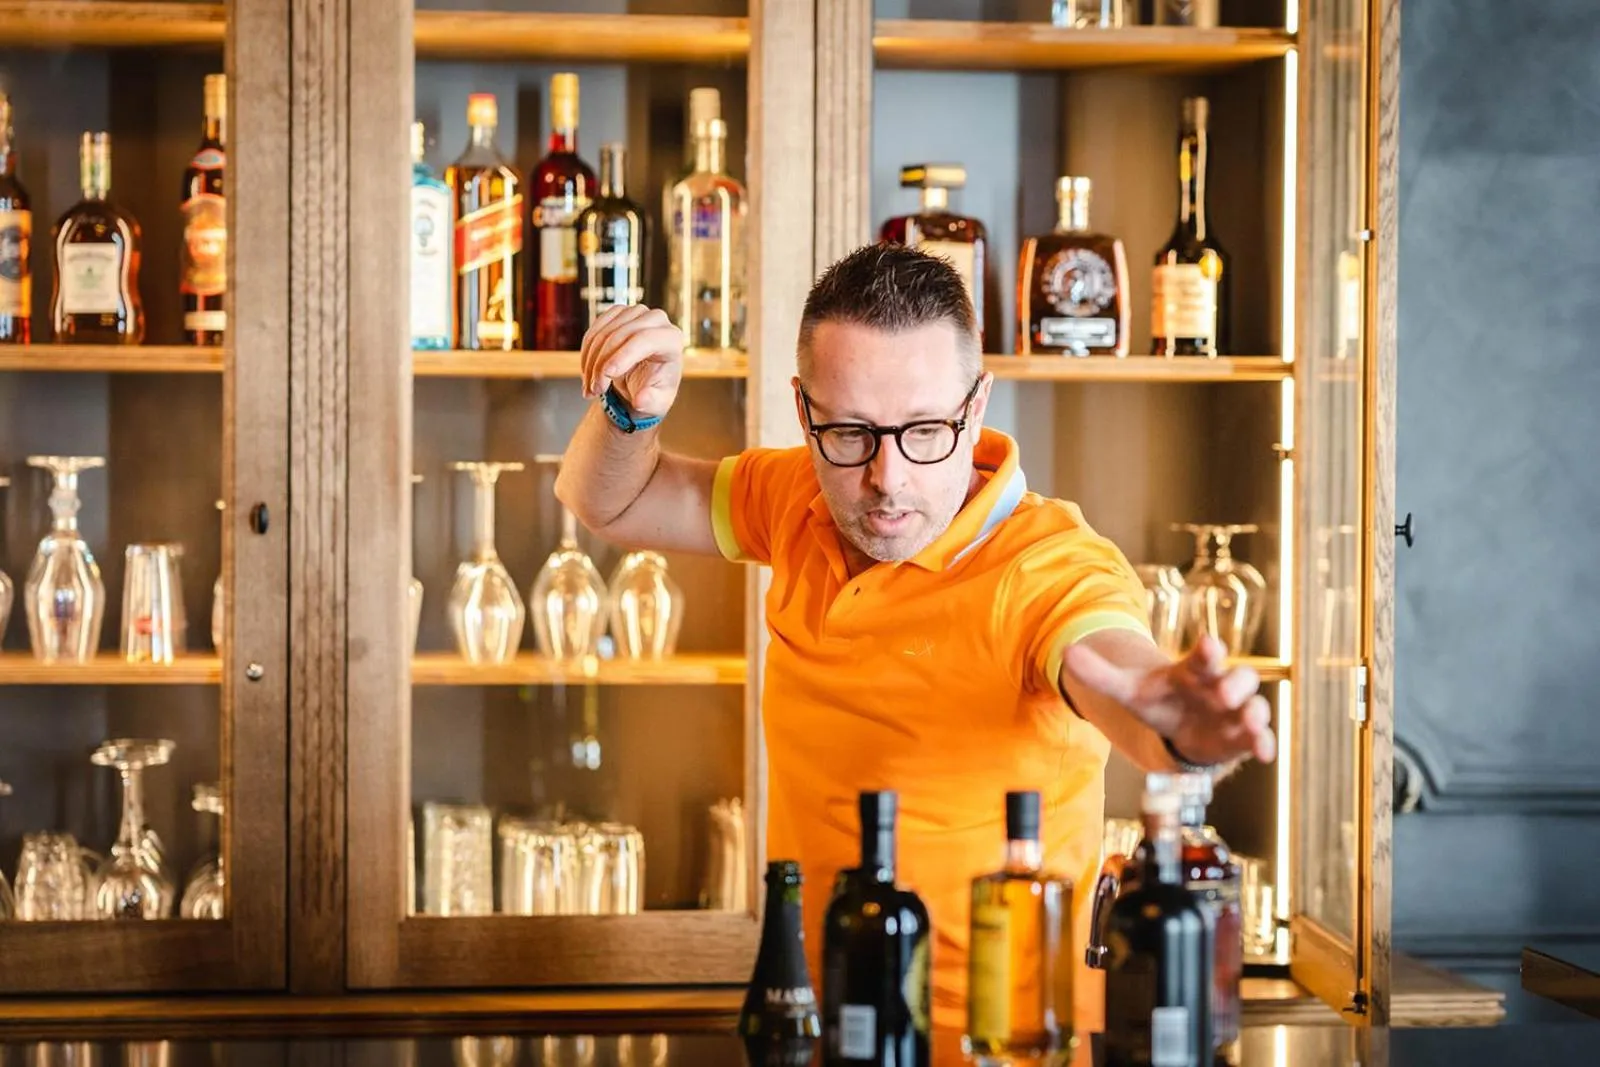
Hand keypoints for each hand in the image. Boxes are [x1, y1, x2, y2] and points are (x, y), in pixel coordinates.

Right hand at [579, 305, 685, 418]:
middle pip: (621, 335)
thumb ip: (651, 402)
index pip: (645, 339)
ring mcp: (636, 313)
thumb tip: (641, 401)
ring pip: (603, 333)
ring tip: (591, 388)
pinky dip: (587, 353)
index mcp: (672, 339)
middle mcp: (657, 320)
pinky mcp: (618, 313)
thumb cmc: (654, 390)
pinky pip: (594, 331)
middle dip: (602, 364)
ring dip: (591, 362)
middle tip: (595, 390)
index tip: (606, 375)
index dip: (623, 355)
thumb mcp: (657, 403)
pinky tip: (588, 372)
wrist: (643, 381)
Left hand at [1063, 634, 1275, 767]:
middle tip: (1225, 691)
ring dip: (1255, 713)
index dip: (1208, 649)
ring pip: (1255, 706)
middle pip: (1239, 677)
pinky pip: (1259, 739)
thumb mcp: (1129, 690)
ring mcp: (1234, 713)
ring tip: (1250, 720)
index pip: (1204, 655)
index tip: (1208, 645)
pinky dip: (1264, 744)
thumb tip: (1066, 653)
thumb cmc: (1160, 702)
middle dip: (1236, 682)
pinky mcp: (1241, 738)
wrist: (1178, 728)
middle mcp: (1220, 687)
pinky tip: (1264, 753)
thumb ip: (1100, 674)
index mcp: (1194, 670)